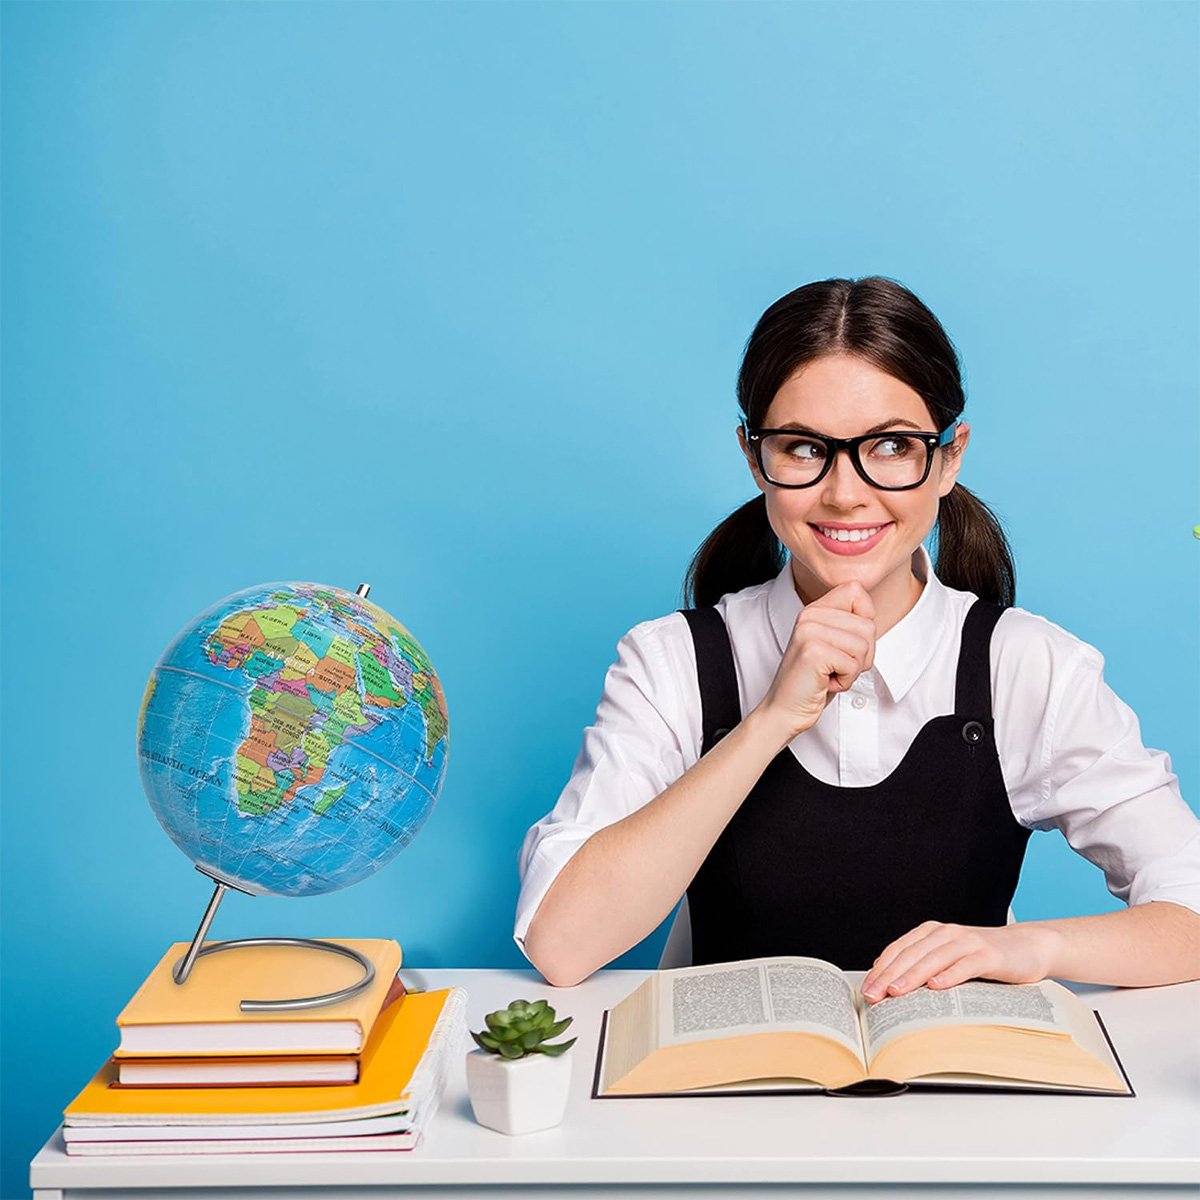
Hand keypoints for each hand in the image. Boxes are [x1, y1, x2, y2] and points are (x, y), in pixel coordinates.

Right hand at [754, 582, 876, 738]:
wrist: (785, 709)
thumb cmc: (815, 680)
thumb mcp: (833, 644)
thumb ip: (849, 625)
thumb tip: (872, 614)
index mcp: (814, 609)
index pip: (856, 590)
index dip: (864, 619)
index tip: (846, 642)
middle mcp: (809, 615)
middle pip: (867, 625)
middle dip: (861, 654)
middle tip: (835, 666)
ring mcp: (809, 632)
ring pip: (864, 646)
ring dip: (852, 669)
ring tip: (829, 673)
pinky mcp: (813, 652)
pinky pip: (853, 665)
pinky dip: (845, 681)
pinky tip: (825, 682)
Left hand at [861, 920, 1060, 1002]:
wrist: (1027, 946)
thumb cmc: (983, 957)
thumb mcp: (949, 959)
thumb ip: (924, 967)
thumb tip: (891, 987)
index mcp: (931, 933)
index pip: (899, 950)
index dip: (880, 969)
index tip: (866, 990)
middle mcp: (945, 933)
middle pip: (911, 954)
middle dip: (888, 976)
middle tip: (873, 995)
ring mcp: (967, 942)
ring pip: (933, 958)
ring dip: (912, 976)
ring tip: (896, 991)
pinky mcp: (988, 955)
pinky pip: (964, 965)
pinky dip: (949, 975)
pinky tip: (936, 987)